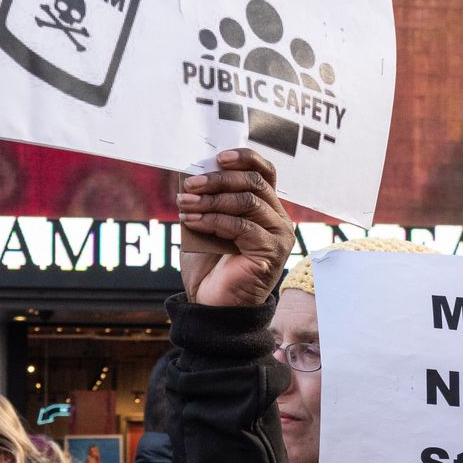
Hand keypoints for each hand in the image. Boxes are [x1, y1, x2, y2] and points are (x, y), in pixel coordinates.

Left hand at [178, 149, 292, 307]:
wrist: (211, 304)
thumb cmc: (208, 266)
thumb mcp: (203, 226)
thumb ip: (205, 201)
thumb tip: (193, 174)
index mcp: (266, 209)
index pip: (264, 173)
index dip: (244, 159)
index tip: (218, 157)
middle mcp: (278, 219)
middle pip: (254, 183)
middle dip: (218, 180)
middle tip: (189, 185)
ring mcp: (278, 236)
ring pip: (247, 201)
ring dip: (211, 199)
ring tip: (184, 203)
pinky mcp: (270, 252)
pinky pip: (241, 226)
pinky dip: (213, 219)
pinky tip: (192, 221)